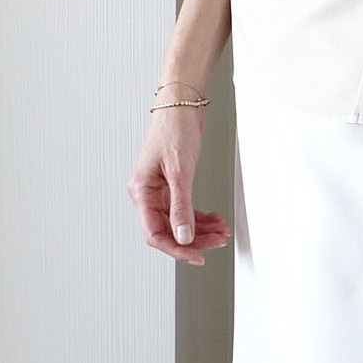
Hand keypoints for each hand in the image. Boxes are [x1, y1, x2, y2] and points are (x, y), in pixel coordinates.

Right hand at [130, 107, 231, 265]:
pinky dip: (201, 217)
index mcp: (141, 192)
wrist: (181, 106)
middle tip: (216, 242)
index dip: (176, 248)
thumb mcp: (180, 172)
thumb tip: (183, 236)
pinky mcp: (173, 185)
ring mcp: (160, 190)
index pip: (155, 233)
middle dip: (194, 239)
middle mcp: (148, 194)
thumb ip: (181, 207)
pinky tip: (215, 219)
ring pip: (179, 222)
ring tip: (221, 231)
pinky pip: (185, 209)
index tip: (197, 256)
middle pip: (168, 230)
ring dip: (200, 229)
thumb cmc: (173, 129)